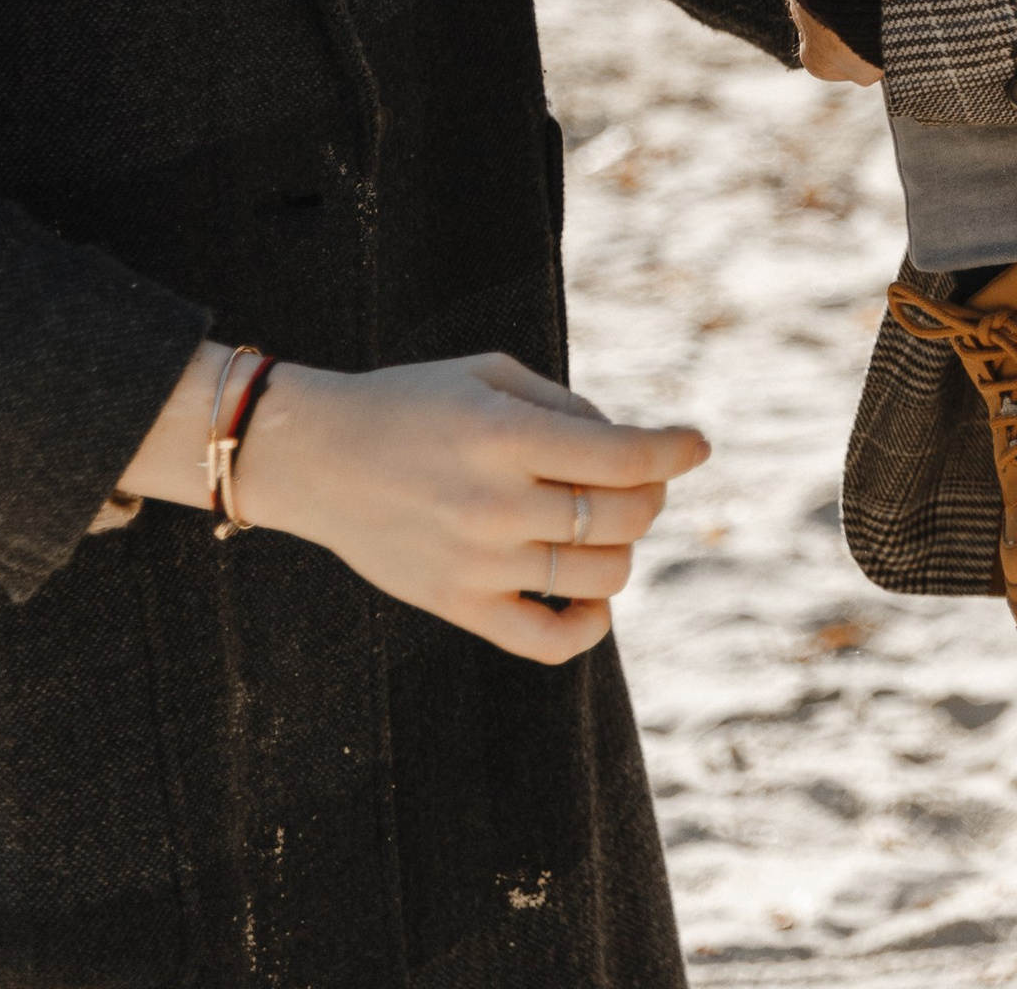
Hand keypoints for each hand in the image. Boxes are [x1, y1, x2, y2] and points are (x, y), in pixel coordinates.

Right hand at [120, 343, 705, 665]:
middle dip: (651, 493)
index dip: (675, 449)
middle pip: (622, 517)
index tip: (699, 444)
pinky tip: (591, 596)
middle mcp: (495, 504)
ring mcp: (478, 564)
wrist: (317, 457)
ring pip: (600, 576)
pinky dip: (590, 626)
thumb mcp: (490, 374)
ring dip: (625, 549)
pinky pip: (548, 641)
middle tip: (640, 477)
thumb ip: (566, 406)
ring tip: (607, 524)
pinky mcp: (458, 607)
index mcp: (505, 434)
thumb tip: (632, 448)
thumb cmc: (413, 401)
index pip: (622, 453)